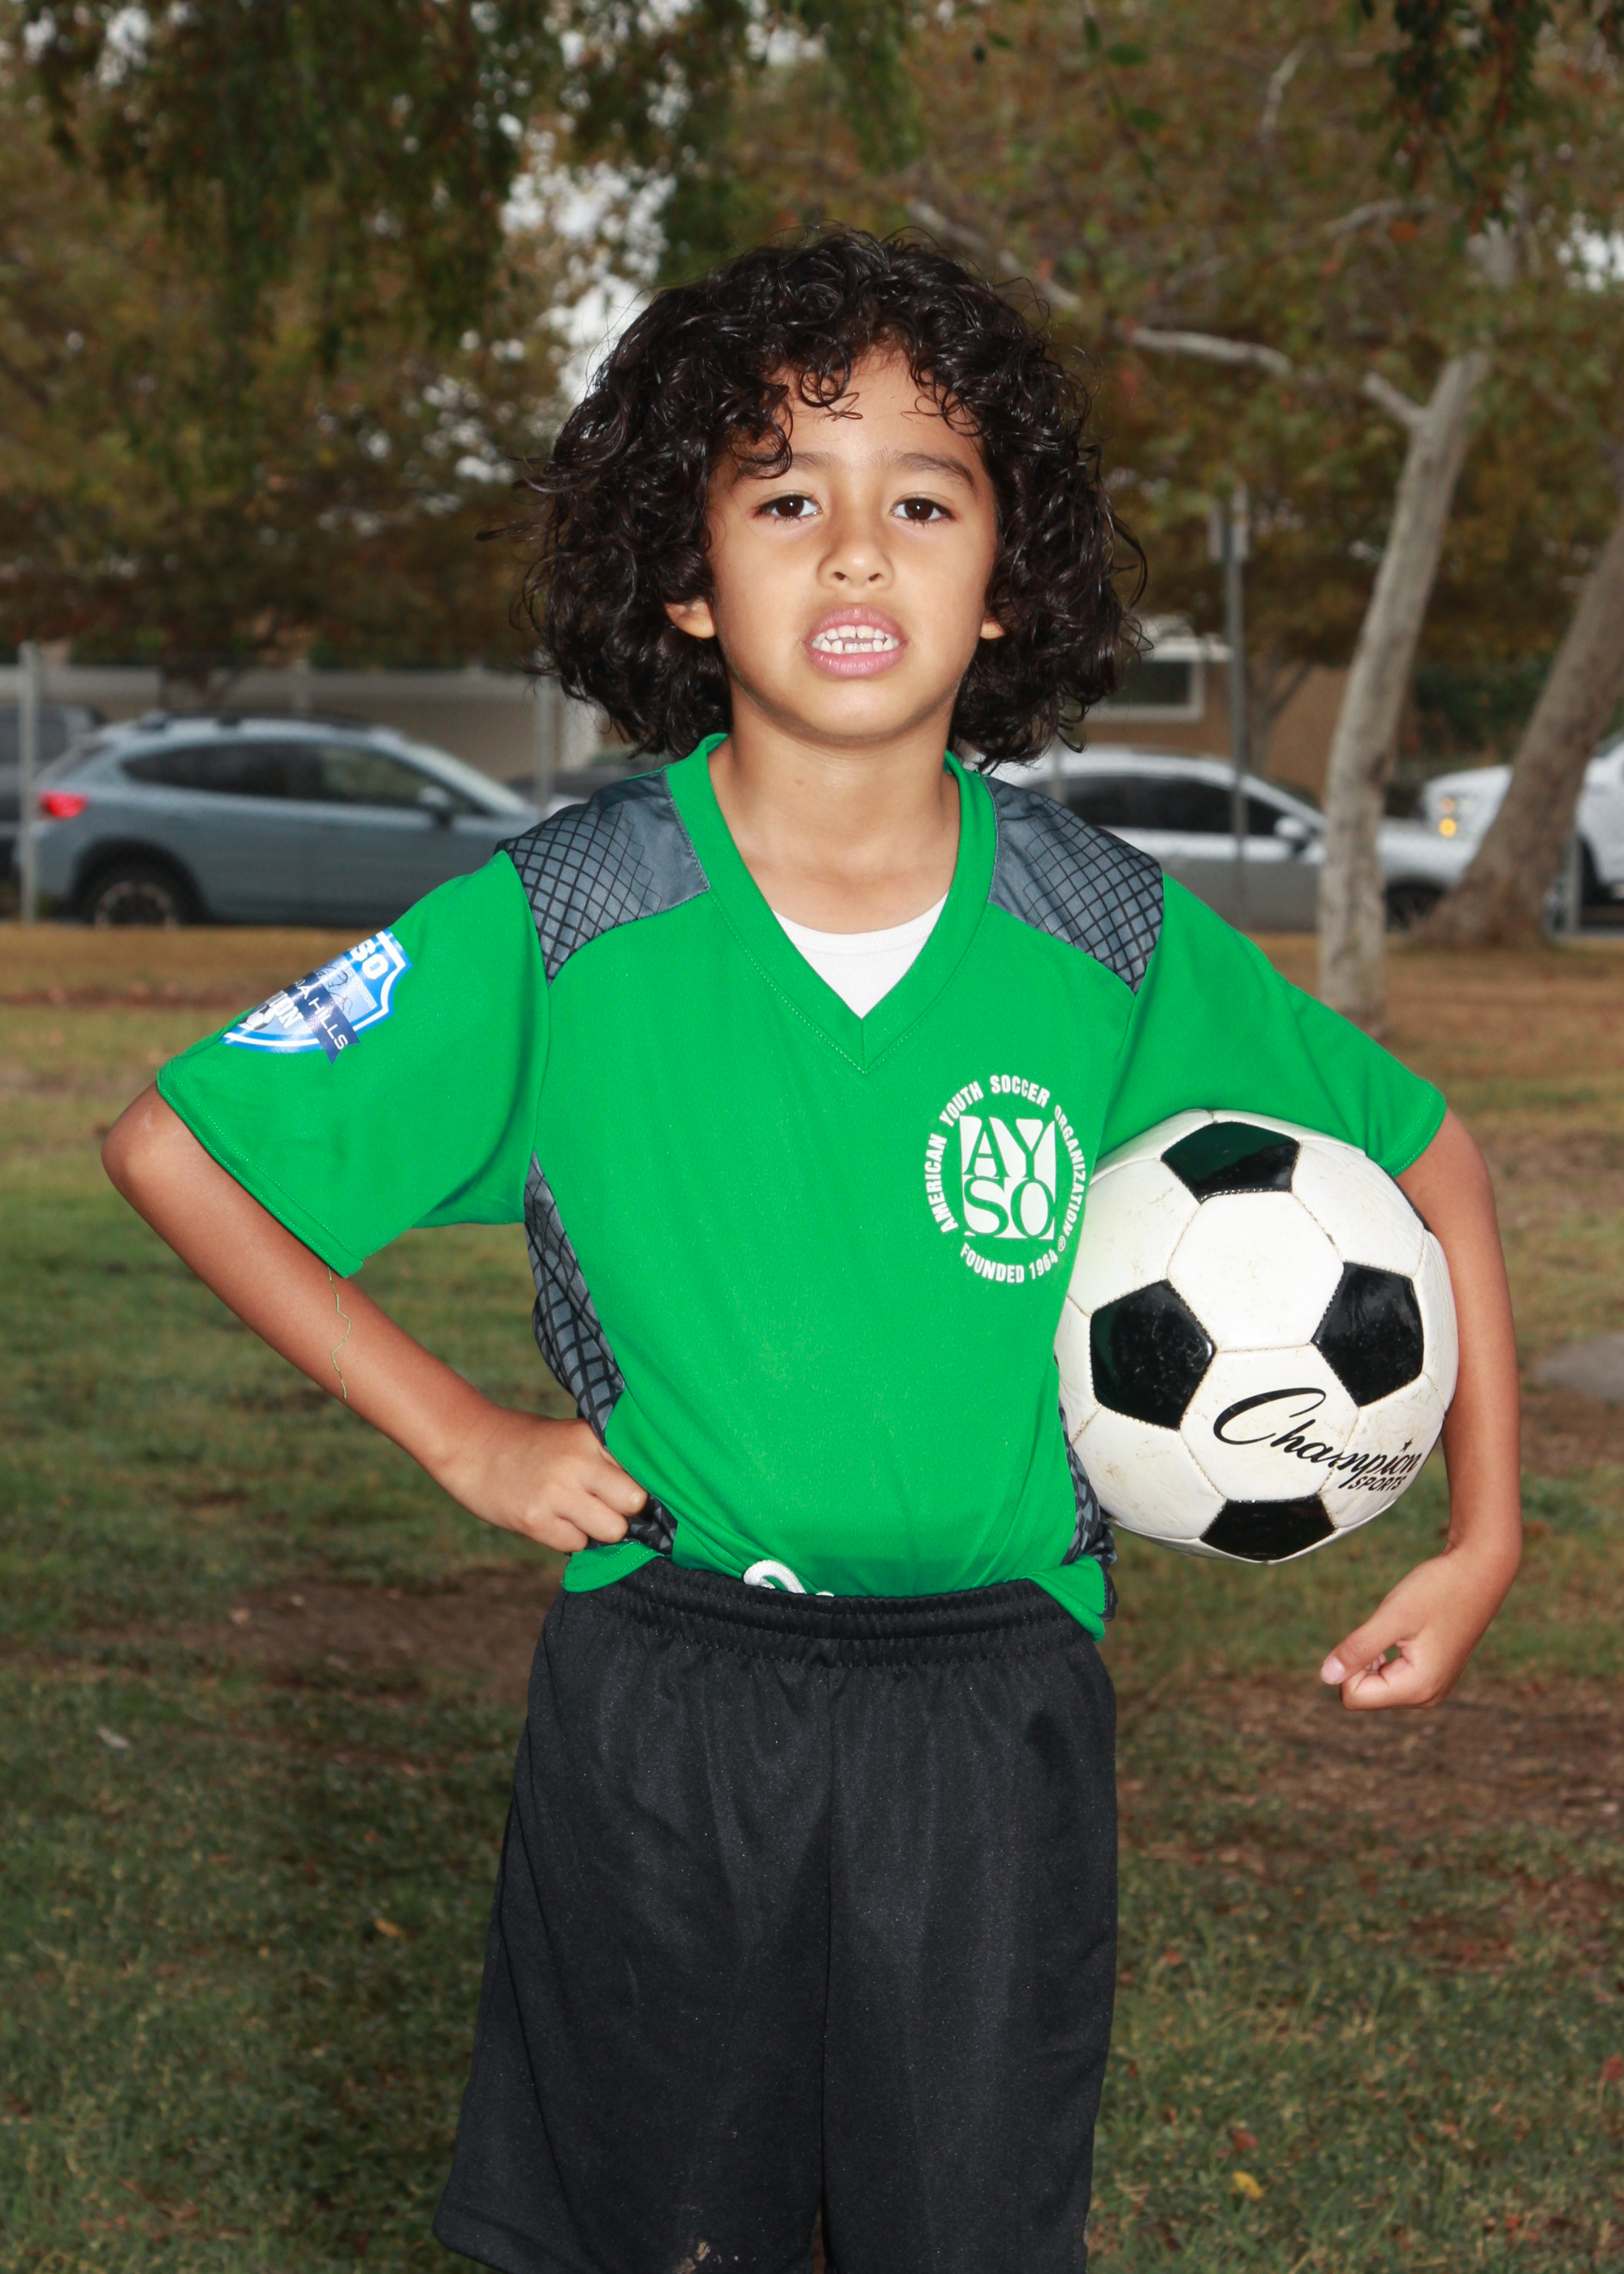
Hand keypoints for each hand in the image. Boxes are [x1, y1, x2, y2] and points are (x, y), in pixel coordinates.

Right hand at [435, 1408, 647, 1553]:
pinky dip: (568, 1538)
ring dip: (598, 1529)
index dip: (638, 1484)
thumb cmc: (530, 1444)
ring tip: (576, 1512)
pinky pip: (577, 1544)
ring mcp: (556, 1492)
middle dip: (624, 1510)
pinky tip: (551, 1519)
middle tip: (604, 1504)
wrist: (470, 1447)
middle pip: (635, 1503)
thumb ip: (606, 1458)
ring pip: (612, 1530)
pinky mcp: (535, 1520)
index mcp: (590, 1436)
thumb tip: (644, 1496)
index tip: (627, 1489)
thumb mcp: (572, 1437)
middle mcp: (578, 1462)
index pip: (642, 1469)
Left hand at [1320, 1540, 1517, 1710]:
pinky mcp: (1434, 1675)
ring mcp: (1433, 1688)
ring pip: (1377, 1685)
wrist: (1480, 1570)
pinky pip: (1393, 1677)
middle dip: (1363, 1661)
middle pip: (1365, 1693)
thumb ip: (1359, 1647)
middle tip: (1387, 1629)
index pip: (1353, 1696)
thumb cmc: (1437, 1589)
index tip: (1372, 1632)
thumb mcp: (1392, 1616)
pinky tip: (1406, 1633)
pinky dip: (1388, 1656)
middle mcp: (1427, 1697)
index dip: (1349, 1663)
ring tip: (1400, 1630)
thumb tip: (1325, 1676)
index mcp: (1418, 1688)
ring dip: (1376, 1656)